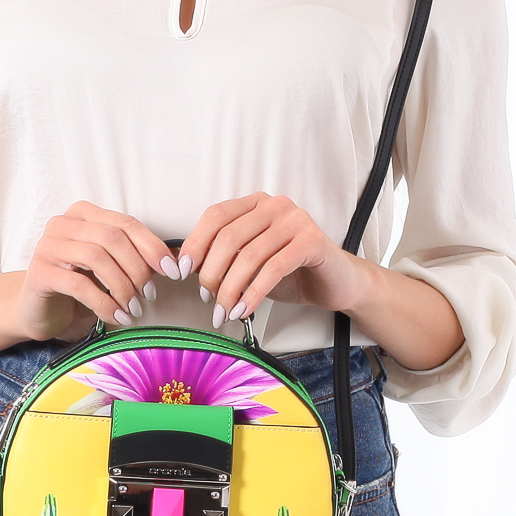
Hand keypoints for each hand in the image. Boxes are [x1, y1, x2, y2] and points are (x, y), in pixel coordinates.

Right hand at [16, 201, 177, 341]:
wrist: (39, 310)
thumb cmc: (78, 286)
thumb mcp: (111, 267)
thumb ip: (137, 258)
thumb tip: (178, 259)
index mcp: (83, 214)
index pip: (126, 223)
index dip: (153, 247)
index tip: (172, 271)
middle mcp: (63, 223)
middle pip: (113, 238)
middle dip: (138, 268)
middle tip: (149, 295)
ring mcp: (47, 246)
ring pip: (97, 258)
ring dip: (123, 287)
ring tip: (134, 308)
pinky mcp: (39, 273)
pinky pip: (79, 285)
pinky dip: (104, 303)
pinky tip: (116, 317)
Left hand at [178, 193, 364, 327]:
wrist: (334, 283)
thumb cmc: (289, 272)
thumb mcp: (249, 262)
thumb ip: (223, 258)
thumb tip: (182, 266)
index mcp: (255, 203)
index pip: (215, 216)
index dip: (195, 244)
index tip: (181, 272)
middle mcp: (274, 205)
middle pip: (228, 237)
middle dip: (211, 273)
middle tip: (207, 299)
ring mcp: (295, 220)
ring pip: (249, 256)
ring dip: (230, 289)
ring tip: (223, 312)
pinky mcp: (312, 241)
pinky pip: (273, 269)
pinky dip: (253, 294)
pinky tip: (244, 310)